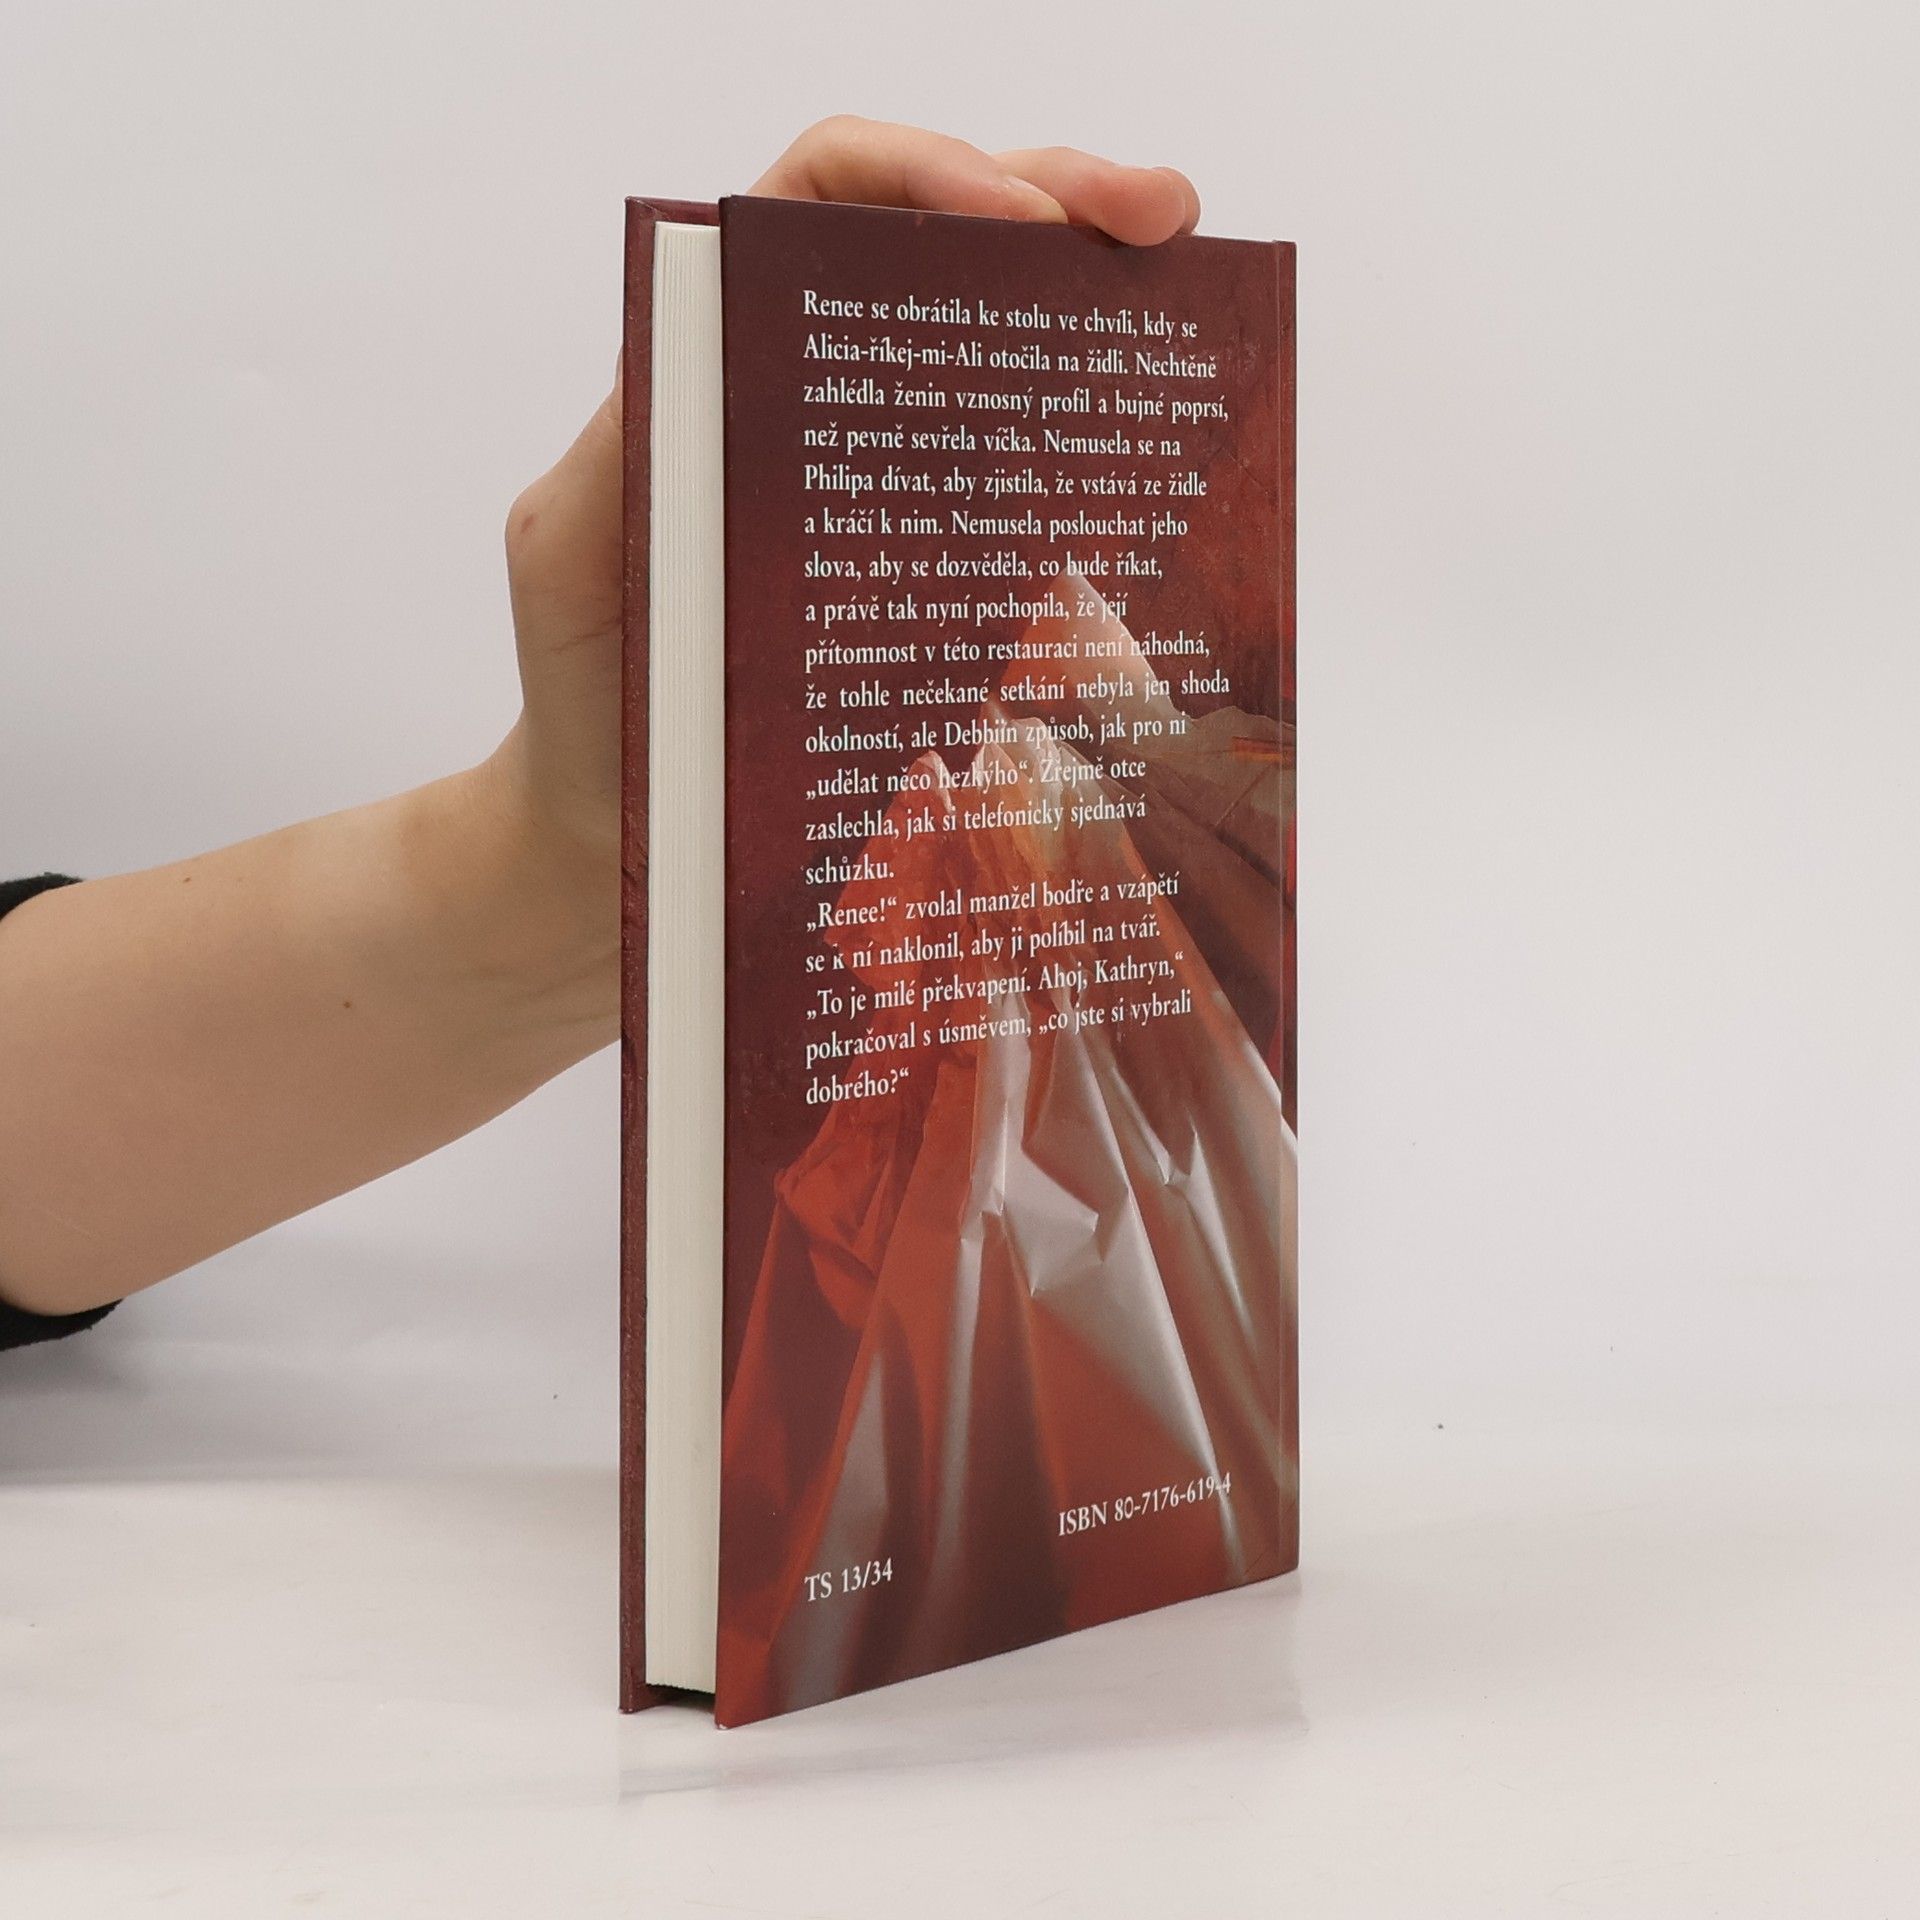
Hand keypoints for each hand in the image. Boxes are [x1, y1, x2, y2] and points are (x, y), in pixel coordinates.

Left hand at [490, 118, 1200, 929]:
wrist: (626, 836)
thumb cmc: (588, 693)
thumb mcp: (572, 546)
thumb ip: (624, 439)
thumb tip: (707, 340)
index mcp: (730, 364)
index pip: (826, 203)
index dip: (925, 176)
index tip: (1017, 215)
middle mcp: (823, 405)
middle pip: (946, 249)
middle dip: (1060, 202)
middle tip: (1162, 213)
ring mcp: (893, 491)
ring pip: (1004, 355)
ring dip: (1100, 305)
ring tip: (1187, 289)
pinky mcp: (940, 582)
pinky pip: (1027, 500)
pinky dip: (1096, 459)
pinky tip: (1154, 446)